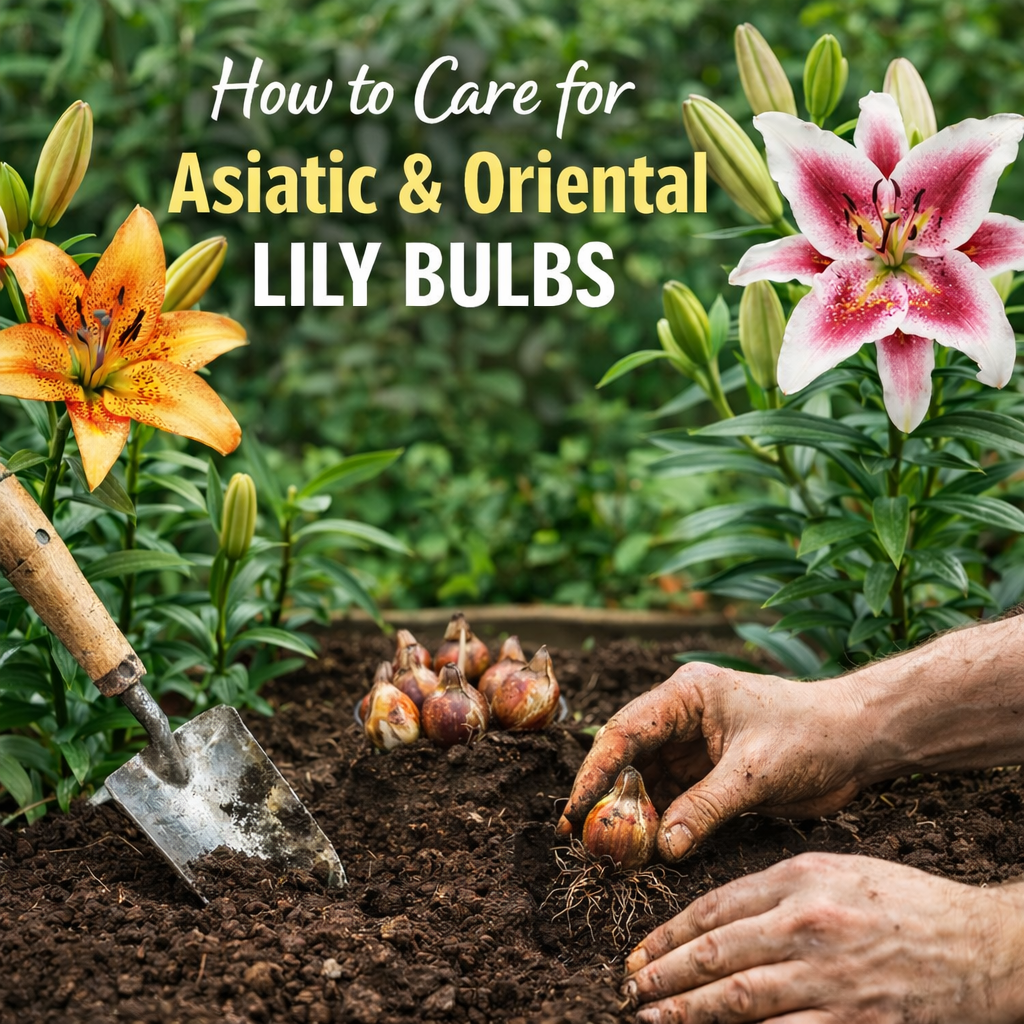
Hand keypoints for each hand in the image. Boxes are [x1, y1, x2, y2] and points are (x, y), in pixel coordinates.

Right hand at [558, 662, 868, 859]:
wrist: (858, 742)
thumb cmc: (810, 736)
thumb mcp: (753, 773)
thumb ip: (704, 809)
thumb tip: (661, 848)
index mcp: (686, 695)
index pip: (625, 732)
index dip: (594, 772)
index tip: (573, 810)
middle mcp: (681, 717)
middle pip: (628, 758)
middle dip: (605, 798)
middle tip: (581, 839)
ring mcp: (693, 747)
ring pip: (646, 782)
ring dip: (630, 815)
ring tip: (608, 853)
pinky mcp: (709, 775)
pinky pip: (672, 800)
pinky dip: (658, 825)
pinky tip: (645, 851)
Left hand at [623, 852, 1023, 1023]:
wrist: (983, 945)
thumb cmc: (903, 902)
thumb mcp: (835, 871)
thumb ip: (776, 890)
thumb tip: (715, 918)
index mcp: (801, 880)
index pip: (715, 907)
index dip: (670, 933)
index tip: (640, 951)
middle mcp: (811, 925)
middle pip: (719, 952)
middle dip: (666, 974)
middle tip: (631, 988)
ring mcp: (834, 978)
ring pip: (742, 998)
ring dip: (689, 1011)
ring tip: (652, 1017)